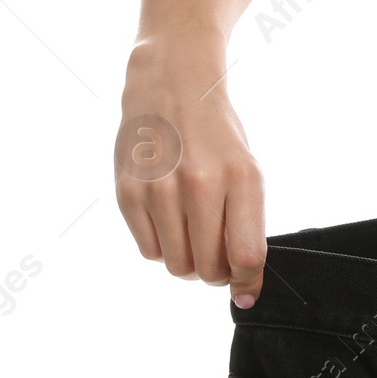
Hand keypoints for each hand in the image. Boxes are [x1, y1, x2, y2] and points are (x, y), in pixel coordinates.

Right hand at [115, 43, 266, 307]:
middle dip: (216, 275)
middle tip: (217, 260)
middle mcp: (201, 184)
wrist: (172, 86)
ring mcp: (160, 189)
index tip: (246, 292)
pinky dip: (162, 247)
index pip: (247, 254)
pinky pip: (149, 250)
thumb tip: (244, 281)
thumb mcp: (246, 169)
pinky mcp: (128, 193)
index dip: (248, 283)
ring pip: (176, 265)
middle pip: (208, 268)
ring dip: (187, 262)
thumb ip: (246, 223)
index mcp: (242, 177)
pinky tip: (169, 221)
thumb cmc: (217, 134)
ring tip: (193, 234)